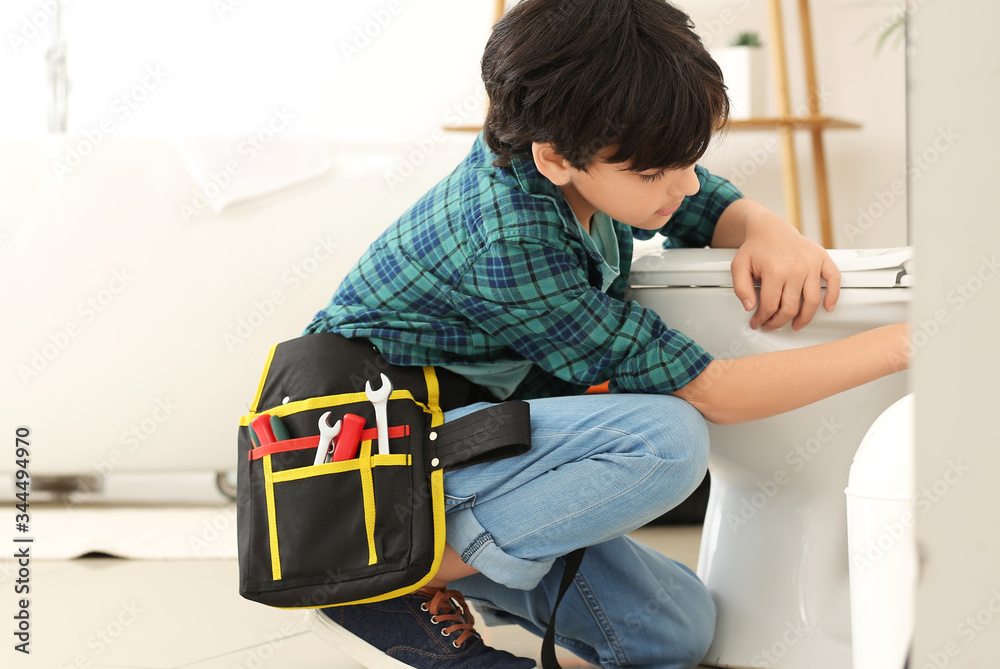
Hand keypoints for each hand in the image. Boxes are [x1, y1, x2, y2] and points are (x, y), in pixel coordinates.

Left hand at [730, 206, 840, 329]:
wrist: (769, 228)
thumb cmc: (755, 246)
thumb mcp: (738, 266)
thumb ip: (741, 288)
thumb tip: (750, 307)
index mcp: (775, 270)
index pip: (770, 306)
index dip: (762, 319)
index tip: (758, 322)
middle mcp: (795, 268)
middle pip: (791, 308)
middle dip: (779, 322)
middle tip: (772, 324)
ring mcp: (811, 264)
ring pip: (812, 301)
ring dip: (804, 318)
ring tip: (796, 324)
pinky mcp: (822, 258)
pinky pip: (834, 279)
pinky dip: (833, 295)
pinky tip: (828, 307)